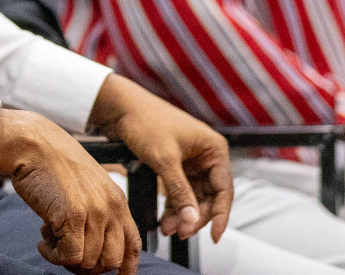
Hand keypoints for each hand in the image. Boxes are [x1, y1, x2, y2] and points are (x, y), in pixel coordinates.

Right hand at [0, 109, 140, 274]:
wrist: (32, 143)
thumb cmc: (53, 162)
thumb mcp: (88, 185)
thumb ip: (98, 210)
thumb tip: (94, 245)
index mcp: (117, 200)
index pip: (133, 245)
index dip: (126, 268)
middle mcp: (111, 208)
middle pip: (112, 261)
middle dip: (88, 265)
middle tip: (67, 252)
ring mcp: (94, 212)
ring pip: (88, 262)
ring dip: (66, 257)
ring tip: (50, 235)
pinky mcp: (73, 217)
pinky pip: (69, 257)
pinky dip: (53, 255)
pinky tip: (42, 240)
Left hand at [87, 75, 232, 242]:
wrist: (120, 106)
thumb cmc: (145, 123)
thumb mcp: (164, 160)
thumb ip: (180, 192)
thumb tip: (192, 221)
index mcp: (213, 149)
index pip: (224, 190)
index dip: (220, 216)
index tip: (214, 237)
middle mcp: (207, 154)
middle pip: (209, 196)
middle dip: (195, 217)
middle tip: (180, 233)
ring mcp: (191, 160)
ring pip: (194, 197)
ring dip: (183, 214)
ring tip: (168, 230)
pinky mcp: (176, 164)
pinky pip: (180, 191)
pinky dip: (173, 206)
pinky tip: (165, 220)